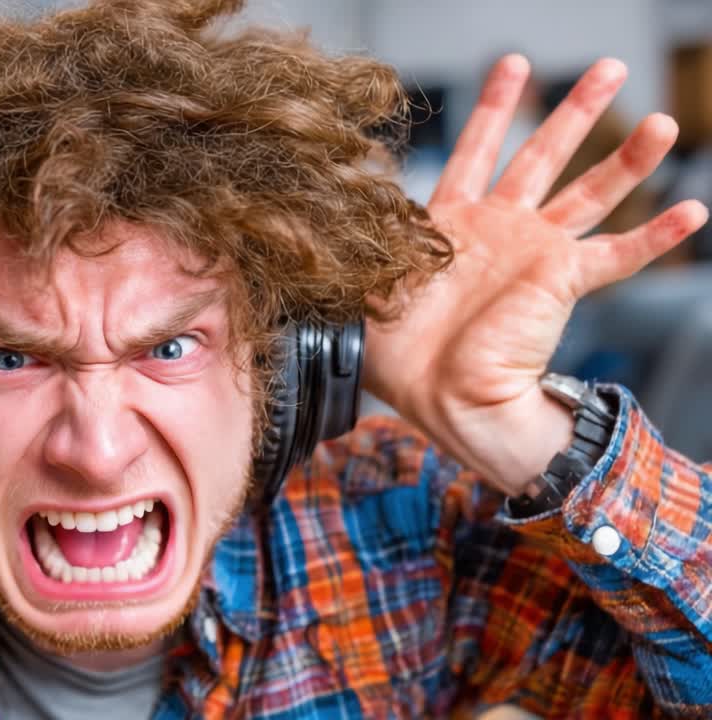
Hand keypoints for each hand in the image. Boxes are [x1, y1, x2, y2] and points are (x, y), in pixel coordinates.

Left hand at [364, 56, 707, 493]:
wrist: (439, 398)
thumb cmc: (399, 353)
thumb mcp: (367, 282)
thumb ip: (361, 240)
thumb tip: (315, 211)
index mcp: (454, 223)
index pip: (478, 149)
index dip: (494, 107)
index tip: (513, 63)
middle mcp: (502, 229)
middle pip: (544, 156)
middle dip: (575, 111)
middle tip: (609, 68)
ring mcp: (536, 253)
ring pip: (590, 192)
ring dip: (627, 157)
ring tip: (661, 121)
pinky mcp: (561, 281)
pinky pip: (618, 255)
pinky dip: (655, 235)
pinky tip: (693, 210)